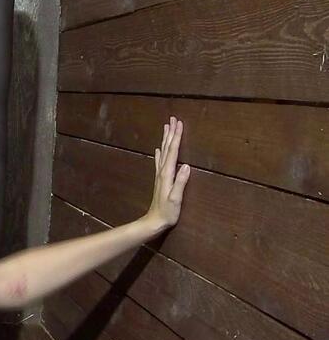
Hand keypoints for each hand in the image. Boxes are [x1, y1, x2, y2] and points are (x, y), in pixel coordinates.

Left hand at [145, 116, 189, 231]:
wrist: (153, 221)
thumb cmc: (167, 212)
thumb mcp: (176, 199)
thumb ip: (180, 183)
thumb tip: (186, 166)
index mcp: (167, 174)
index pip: (173, 151)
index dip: (176, 137)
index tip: (179, 123)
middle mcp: (162, 172)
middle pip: (166, 148)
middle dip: (170, 133)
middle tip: (173, 119)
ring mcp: (160, 175)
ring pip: (163, 152)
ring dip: (165, 139)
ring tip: (166, 127)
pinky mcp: (160, 180)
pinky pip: (160, 161)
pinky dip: (160, 152)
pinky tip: (158, 149)